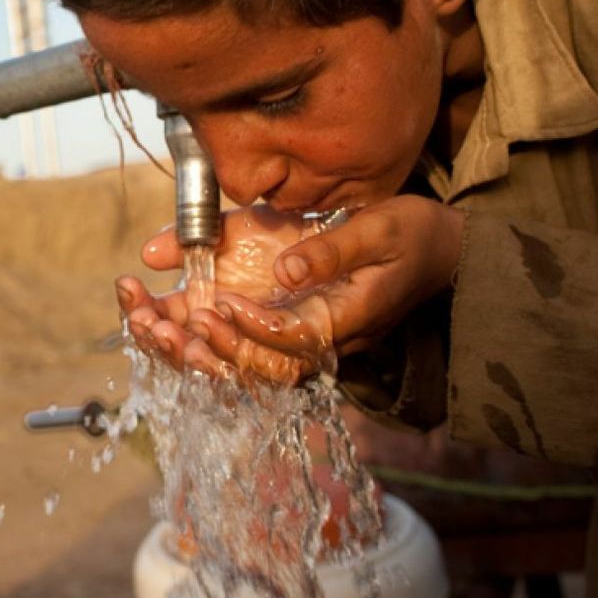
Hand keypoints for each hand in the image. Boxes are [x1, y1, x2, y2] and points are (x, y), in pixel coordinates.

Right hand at [118, 206, 310, 379]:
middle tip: (150, 322)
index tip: (126, 285)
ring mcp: (274, 344)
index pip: (164, 326)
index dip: (140, 314)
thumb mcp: (231, 229)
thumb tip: (146, 254)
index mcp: (210, 309)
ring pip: (234, 368)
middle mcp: (237, 335)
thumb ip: (188, 241)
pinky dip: (254, 332)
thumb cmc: (289, 232)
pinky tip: (232, 306)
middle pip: (191, 359)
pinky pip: (283, 353)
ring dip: (208, 350)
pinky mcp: (315, 339)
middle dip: (166, 345)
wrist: (352, 224)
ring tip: (192, 322)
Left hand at [191, 196, 464, 383]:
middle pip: (267, 367)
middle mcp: (325, 338)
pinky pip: (249, 348)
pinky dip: (210, 341)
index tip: (221, 304)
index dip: (257, 328)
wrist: (435, 249)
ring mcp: (310, 337)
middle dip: (220, 351)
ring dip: (206, 352)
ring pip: (252, 365)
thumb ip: (332, 251)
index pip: (296, 340)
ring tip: (161, 328)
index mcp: (348, 319)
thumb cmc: (408, 234)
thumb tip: (285, 271)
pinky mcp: (296, 327)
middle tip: (180, 324)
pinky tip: (170, 322)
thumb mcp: (378, 230)